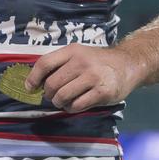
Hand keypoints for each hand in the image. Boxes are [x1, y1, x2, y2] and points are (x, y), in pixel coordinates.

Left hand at [26, 44, 141, 112]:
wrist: (128, 64)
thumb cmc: (98, 62)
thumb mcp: (79, 54)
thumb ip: (60, 64)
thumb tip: (36, 82)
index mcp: (72, 51)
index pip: (45, 63)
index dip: (33, 77)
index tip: (29, 87)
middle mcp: (82, 62)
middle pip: (52, 83)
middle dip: (48, 94)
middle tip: (52, 97)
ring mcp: (93, 77)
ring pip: (63, 96)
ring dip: (59, 103)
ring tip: (62, 102)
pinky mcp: (103, 92)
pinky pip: (77, 105)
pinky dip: (71, 108)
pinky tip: (74, 105)